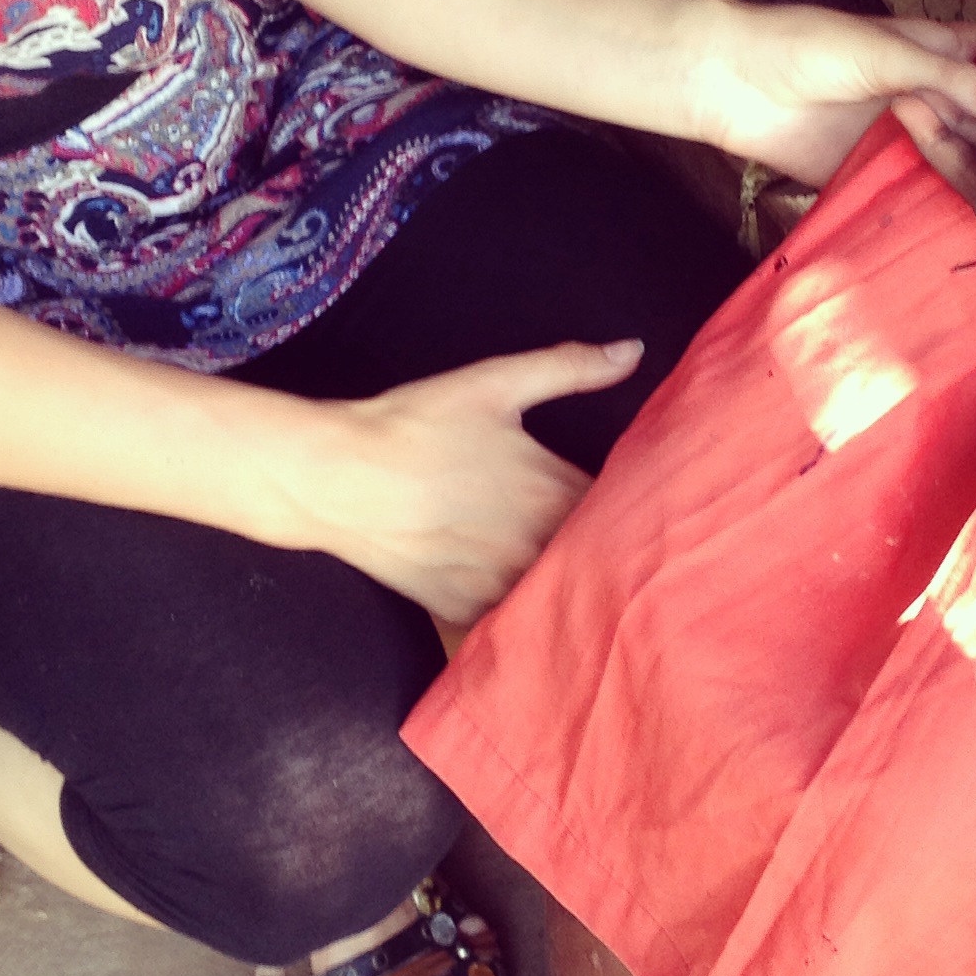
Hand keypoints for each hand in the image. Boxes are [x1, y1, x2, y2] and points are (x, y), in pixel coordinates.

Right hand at [252, 341, 638, 625]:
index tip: (639, 496)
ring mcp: (498, 589)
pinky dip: (522, 610)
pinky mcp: (462, 614)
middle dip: (608, 547)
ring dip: (568, 582)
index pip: (623, 510)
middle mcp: (534, 550)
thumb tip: (632, 352)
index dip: (635, 504)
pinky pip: (511, 624)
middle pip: (598, 560)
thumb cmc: (415, 426)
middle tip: (613, 534)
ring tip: (571, 565)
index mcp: (552, 493)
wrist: (336, 478)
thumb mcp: (494, 383)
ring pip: (558, 596)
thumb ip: (570, 367)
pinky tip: (520, 591)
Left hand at [695, 5, 975, 185]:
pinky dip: (949, 200)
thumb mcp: (885, 51)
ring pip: (961, 153)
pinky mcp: (878, 170)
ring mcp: (906, 134)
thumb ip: (947, 78)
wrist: (735, 83)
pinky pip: (922, 187)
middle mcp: (927, 93)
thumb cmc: (807, 46)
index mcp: (932, 49)